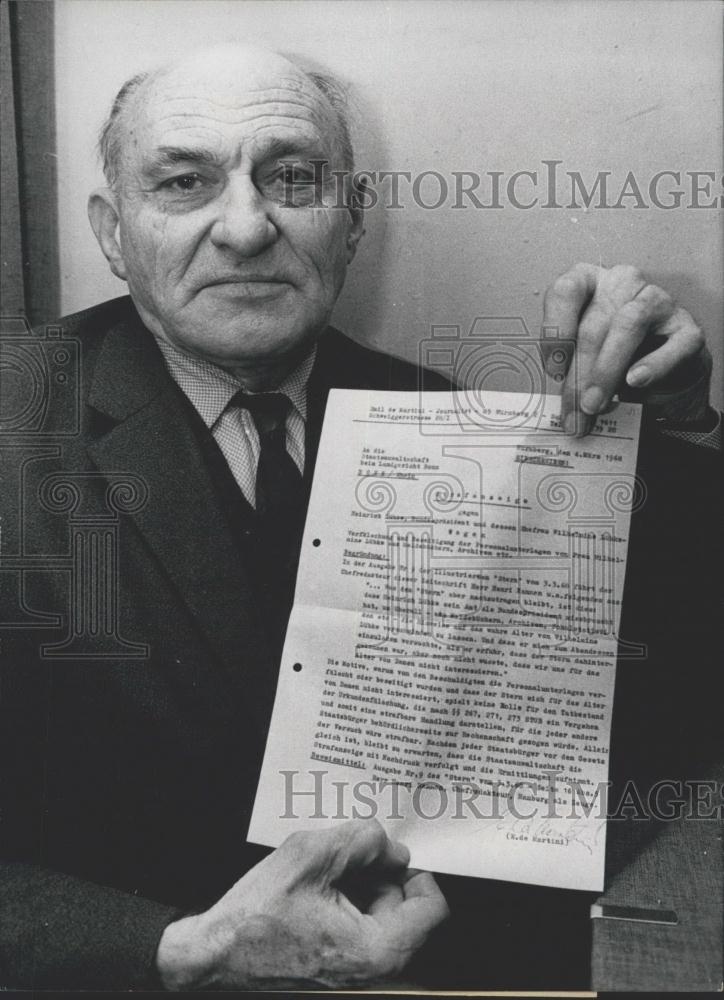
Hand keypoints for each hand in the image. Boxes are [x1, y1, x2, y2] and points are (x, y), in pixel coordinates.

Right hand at [155, 819, 447, 988]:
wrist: (210, 957)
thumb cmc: (254, 918)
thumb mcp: (309, 857)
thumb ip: (359, 841)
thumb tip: (388, 845)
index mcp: (376, 952)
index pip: (431, 908)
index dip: (413, 870)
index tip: (389, 853)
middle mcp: (372, 973)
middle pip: (402, 908)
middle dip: (376, 874)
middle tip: (343, 854)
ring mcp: (353, 975)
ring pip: (378, 916)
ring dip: (357, 886)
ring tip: (320, 874)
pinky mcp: (335, 971)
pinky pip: (357, 930)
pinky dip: (342, 903)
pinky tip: (313, 890)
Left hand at [541, 263, 711, 435]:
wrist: (660, 373)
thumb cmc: (612, 358)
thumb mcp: (581, 358)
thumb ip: (569, 370)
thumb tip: (563, 402)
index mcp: (590, 282)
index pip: (567, 290)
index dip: (555, 328)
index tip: (553, 368)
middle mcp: (624, 283)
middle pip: (594, 324)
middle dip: (580, 373)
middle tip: (574, 408)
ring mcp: (659, 302)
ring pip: (629, 324)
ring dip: (607, 370)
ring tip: (595, 404)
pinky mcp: (687, 329)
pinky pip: (671, 345)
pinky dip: (652, 365)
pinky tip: (635, 381)